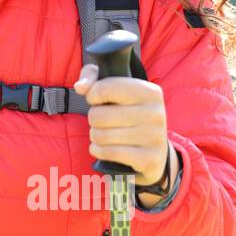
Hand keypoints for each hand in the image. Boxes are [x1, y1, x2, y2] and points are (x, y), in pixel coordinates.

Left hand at [72, 63, 170, 190]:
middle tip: (103, 121)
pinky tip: (105, 148)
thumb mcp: (114, 88)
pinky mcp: (148, 159)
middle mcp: (155, 113)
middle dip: (93, 119)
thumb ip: (92, 76)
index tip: (97, 100)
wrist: (154, 150)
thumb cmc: (128, 113)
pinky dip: (98, 151)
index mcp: (150, 91)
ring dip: (95, 136)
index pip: (105, 88)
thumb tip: (80, 87)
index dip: (92, 95)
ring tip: (106, 134)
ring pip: (100, 136)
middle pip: (98, 115)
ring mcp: (153, 137)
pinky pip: (107, 152)